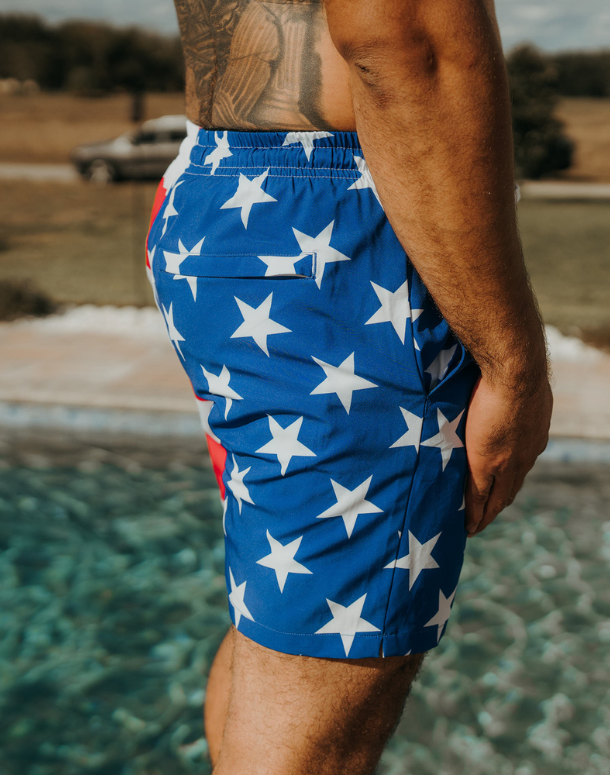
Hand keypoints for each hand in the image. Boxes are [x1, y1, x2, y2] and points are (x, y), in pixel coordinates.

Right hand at [464, 372, 552, 535]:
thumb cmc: (515, 370)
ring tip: (475, 525)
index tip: (501, 496)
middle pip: (510, 491)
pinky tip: (468, 527)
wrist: (515, 373)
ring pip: (496, 498)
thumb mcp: (522, 388)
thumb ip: (512, 398)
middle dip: (498, 505)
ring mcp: (506, 464)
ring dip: (487, 514)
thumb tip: (502, 388)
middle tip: (486, 517)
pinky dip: (474, 514)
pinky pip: (478, 497)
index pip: (519, 469)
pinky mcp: (486, 465)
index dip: (509, 484)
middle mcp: (524, 457)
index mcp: (532, 439)